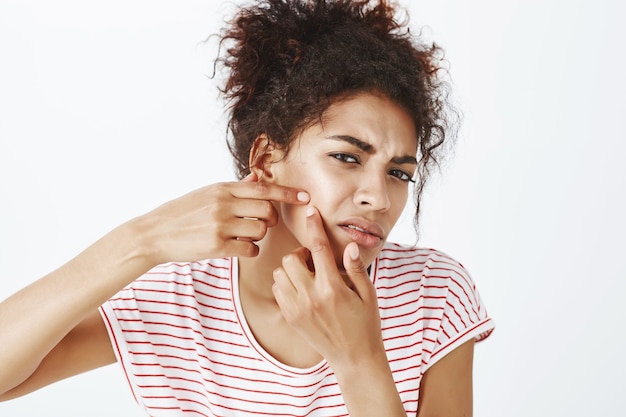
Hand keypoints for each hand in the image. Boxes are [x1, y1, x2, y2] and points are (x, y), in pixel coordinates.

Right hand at [134, 172, 308, 264]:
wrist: (154, 233)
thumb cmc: (183, 213)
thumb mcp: (207, 193)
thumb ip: (234, 188)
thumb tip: (256, 178)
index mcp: (223, 188)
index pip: (263, 188)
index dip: (288, 193)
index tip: (306, 197)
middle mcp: (223, 203)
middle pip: (268, 211)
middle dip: (270, 220)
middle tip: (259, 224)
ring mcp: (219, 225)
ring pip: (260, 230)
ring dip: (258, 236)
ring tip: (242, 236)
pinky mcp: (216, 246)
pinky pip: (250, 249)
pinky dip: (250, 251)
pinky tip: (239, 249)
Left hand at [271, 206, 384, 370]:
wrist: (354, 358)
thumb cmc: (366, 324)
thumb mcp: (368, 294)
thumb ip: (356, 268)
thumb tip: (349, 245)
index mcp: (333, 288)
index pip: (319, 249)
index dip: (314, 226)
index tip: (311, 212)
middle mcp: (311, 297)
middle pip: (291, 258)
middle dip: (301, 254)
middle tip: (314, 261)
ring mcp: (297, 309)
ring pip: (280, 273)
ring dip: (291, 269)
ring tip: (308, 276)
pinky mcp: (290, 317)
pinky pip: (278, 290)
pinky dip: (286, 284)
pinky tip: (302, 289)